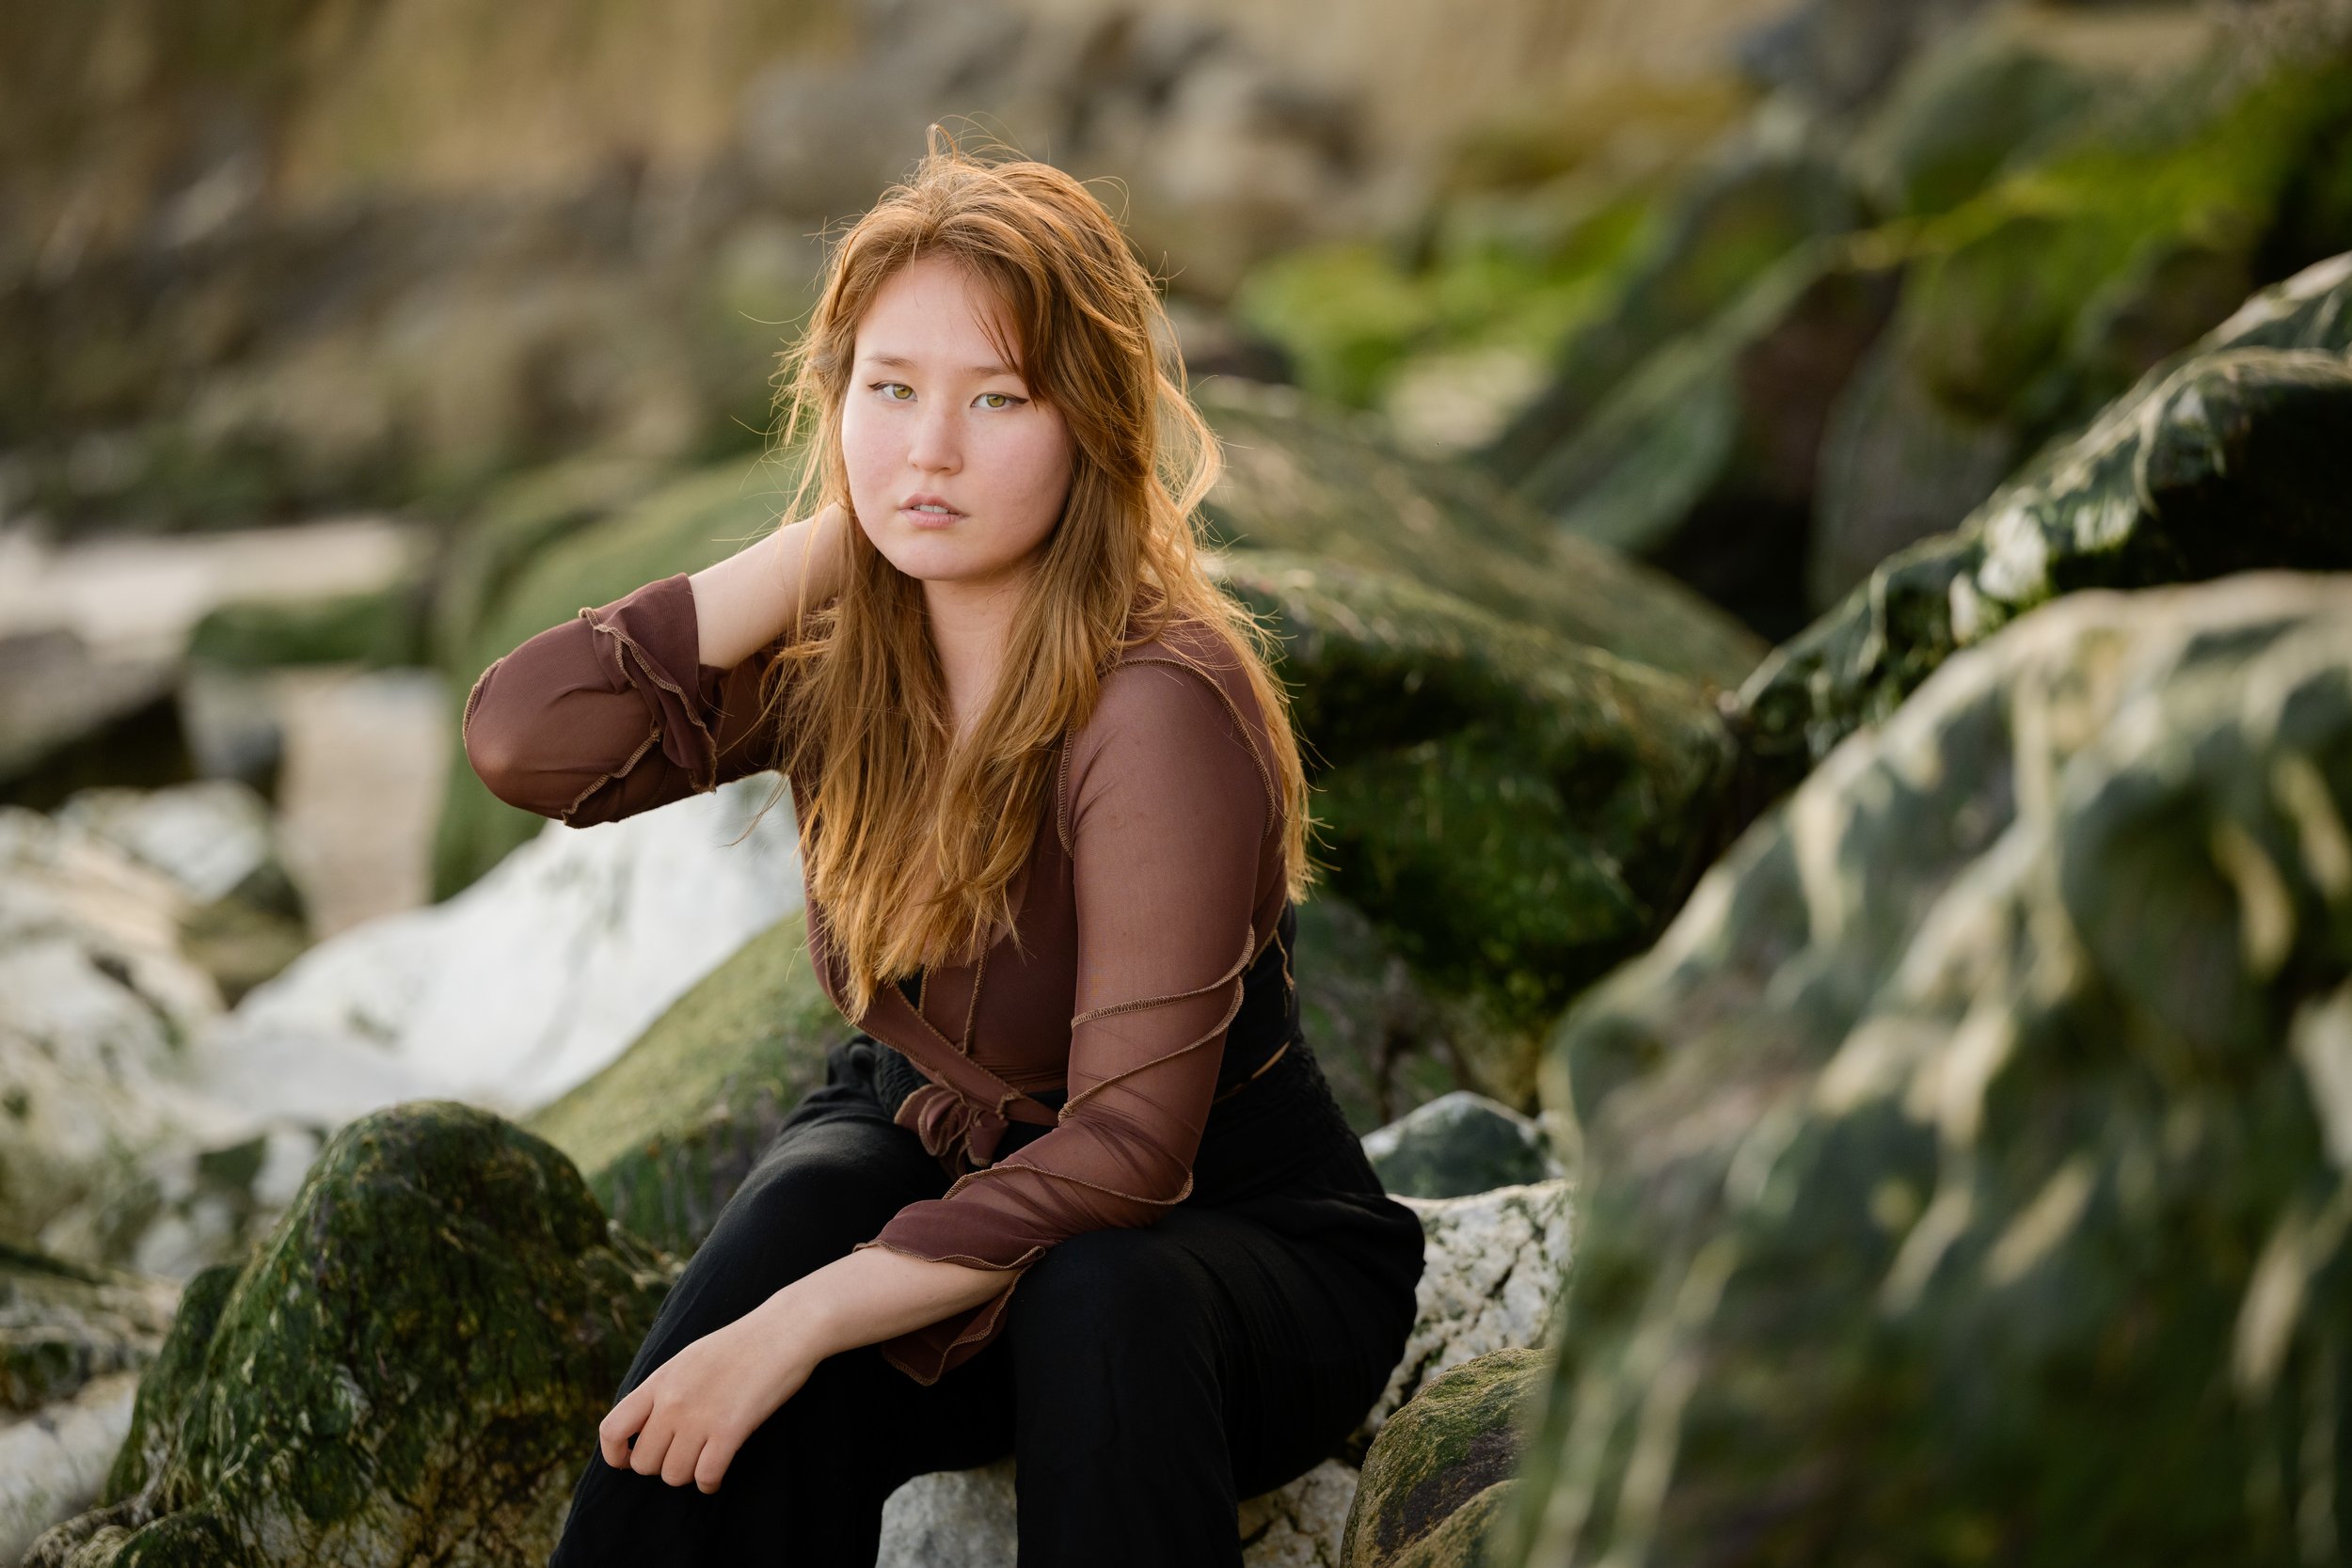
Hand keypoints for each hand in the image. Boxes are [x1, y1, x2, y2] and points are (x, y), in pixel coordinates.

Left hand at [596, 1300, 821, 1492]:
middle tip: (682, 1456)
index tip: (629, 1460)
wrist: (783, 1330)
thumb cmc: (740, 1345)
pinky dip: (710, 1483)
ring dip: (688, 1475)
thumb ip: (664, 1390)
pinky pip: (706, 1476)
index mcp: (659, 1381)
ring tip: (702, 1462)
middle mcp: (672, 1401)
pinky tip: (717, 1475)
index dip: (615, 1455)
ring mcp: (700, 1416)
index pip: (612, 1429)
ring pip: (673, 1475)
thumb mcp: (688, 1359)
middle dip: (660, 1466)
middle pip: (644, 1462)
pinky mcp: (730, 1429)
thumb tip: (647, 1424)